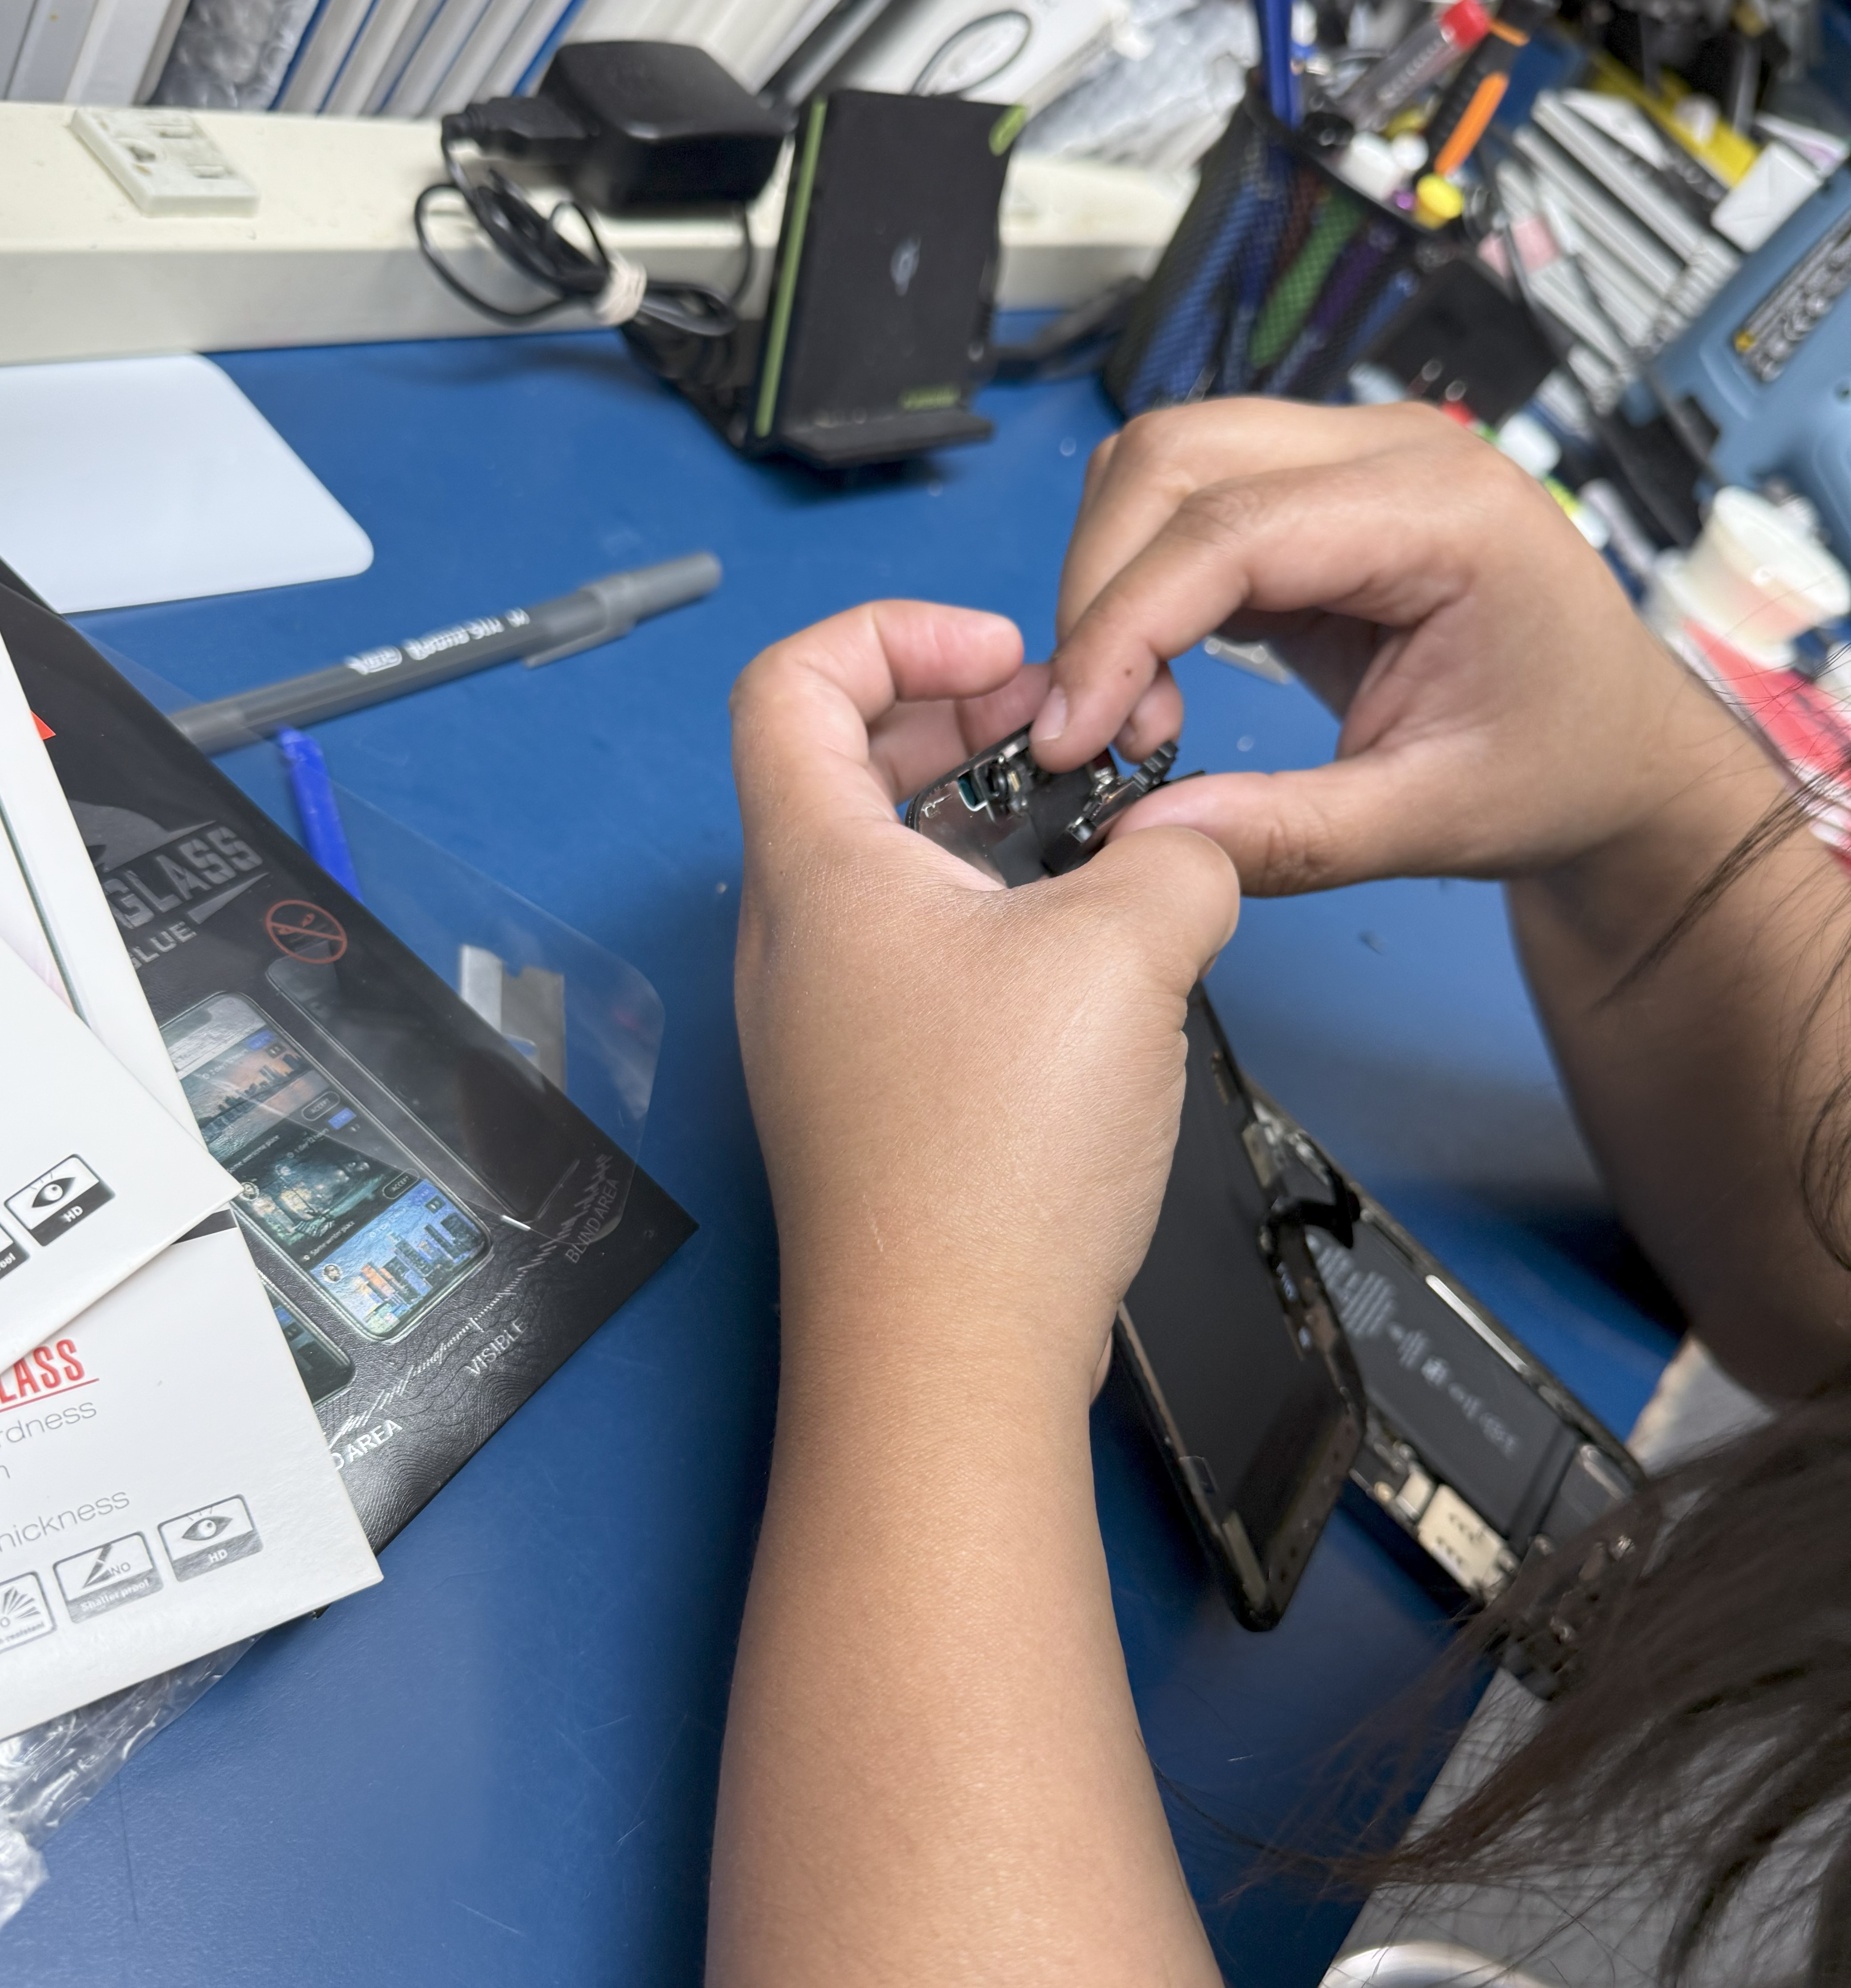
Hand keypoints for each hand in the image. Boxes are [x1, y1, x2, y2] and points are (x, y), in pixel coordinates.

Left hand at [730, 600, 1238, 1388]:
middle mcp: (796, 941)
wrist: (947, 1354)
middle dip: (955, 719)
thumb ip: (1179, 859)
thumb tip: (1195, 847)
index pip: (792, 680)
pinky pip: (912, 954)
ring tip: (1089, 833)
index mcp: (818, 870)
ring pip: (883, 866)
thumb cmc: (991, 1159)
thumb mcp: (1124, 954)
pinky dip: (986, 914)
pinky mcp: (869, 1087)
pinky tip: (1081, 948)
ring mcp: (824, 1020)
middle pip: (838, 765)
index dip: (894, 633)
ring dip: (981, 821)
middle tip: (1059, 734)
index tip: (1003, 658)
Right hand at [1029, 399, 1729, 892]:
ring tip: (1135, 707)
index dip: (1122, 628)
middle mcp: (1397, 451)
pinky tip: (1161, 676)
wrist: (1620, 748)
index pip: (1226, 530)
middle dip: (1099, 592)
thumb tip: (1133, 840)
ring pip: (1162, 463)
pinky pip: (1187, 500)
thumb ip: (1282, 835)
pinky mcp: (1318, 490)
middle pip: (1172, 460)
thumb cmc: (1560, 767)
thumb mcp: (1428, 822)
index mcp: (1445, 514)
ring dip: (1112, 578)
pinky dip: (1143, 581)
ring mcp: (1355, 456)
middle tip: (1089, 727)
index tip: (1068, 734)